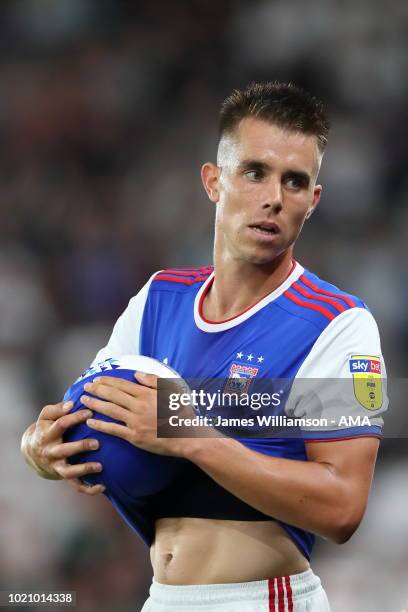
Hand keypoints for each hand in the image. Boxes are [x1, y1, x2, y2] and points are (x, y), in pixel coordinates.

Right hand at [21, 402, 105, 494]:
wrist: (33, 451)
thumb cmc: (46, 428)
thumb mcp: (46, 416)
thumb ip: (57, 408)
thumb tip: (72, 404)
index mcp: (47, 434)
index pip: (60, 424)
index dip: (75, 418)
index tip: (90, 412)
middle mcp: (51, 452)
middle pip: (64, 451)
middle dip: (80, 447)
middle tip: (96, 443)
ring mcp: (56, 466)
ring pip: (68, 472)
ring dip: (84, 470)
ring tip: (100, 466)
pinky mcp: (63, 476)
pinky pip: (75, 486)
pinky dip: (88, 489)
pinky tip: (103, 487)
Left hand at [82, 372, 196, 456]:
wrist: (186, 436)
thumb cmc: (180, 412)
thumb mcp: (171, 390)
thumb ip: (153, 380)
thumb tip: (136, 374)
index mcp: (146, 394)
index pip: (122, 385)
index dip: (107, 381)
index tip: (97, 379)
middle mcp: (138, 406)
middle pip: (113, 395)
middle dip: (97, 390)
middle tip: (86, 387)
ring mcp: (135, 422)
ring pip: (110, 410)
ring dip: (95, 404)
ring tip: (84, 400)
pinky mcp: (134, 436)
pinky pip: (114, 429)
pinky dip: (101, 425)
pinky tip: (90, 421)